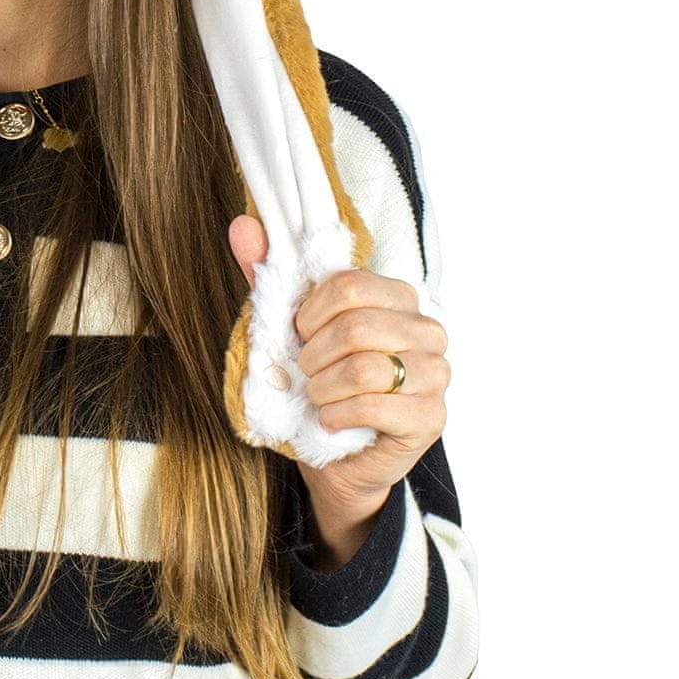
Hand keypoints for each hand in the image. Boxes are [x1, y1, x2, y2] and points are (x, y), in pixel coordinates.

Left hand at [228, 214, 448, 511]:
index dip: (310, 315)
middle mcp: (426, 329)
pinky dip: (338, 414)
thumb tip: (242, 224)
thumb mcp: (290, 327)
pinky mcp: (431, 417)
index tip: (300, 336)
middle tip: (306, 373)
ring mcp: (436, 374)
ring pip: (365, 367)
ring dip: (324, 387)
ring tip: (318, 396)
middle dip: (313, 356)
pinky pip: (374, 406)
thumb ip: (270, 275)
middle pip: (356, 326)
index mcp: (397, 297)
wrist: (336, 454)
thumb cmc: (319, 382)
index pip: (348, 285)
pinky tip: (331, 419)